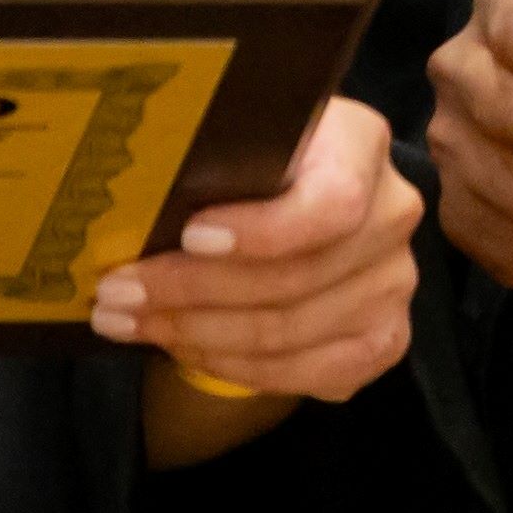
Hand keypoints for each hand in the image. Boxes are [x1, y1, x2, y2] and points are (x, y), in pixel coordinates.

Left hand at [103, 96, 423, 465]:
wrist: (290, 199)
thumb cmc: (247, 163)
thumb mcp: (232, 137)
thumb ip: (206, 156)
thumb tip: (129, 201)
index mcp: (360, 143)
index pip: (333, 202)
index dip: (263, 230)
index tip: (188, 237)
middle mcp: (393, 212)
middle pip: (297, 277)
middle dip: (192, 292)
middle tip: (117, 293)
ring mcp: (395, 282)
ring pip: (293, 332)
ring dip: (197, 335)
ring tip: (129, 322)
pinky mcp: (383, 339)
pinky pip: (309, 374)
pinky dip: (236, 369)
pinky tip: (183, 349)